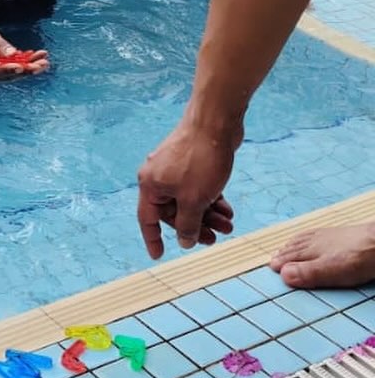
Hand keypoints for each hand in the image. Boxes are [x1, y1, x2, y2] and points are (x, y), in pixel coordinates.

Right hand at [0, 28, 48, 79]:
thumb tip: (13, 53)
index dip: (10, 69)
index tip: (22, 67)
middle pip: (10, 74)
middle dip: (27, 70)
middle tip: (41, 65)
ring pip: (17, 73)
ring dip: (32, 68)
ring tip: (45, 62)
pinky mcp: (5, 72)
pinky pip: (18, 69)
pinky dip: (29, 64)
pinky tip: (40, 57)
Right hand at [137, 116, 240, 258]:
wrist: (216, 121)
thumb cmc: (200, 158)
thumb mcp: (194, 200)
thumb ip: (187, 224)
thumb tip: (184, 242)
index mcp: (150, 186)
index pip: (148, 220)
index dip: (153, 239)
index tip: (159, 256)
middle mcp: (158, 177)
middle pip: (173, 212)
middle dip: (194, 226)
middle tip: (214, 239)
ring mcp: (175, 169)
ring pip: (189, 200)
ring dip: (207, 215)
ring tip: (228, 225)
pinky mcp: (191, 162)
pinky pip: (198, 188)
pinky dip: (211, 199)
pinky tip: (227, 209)